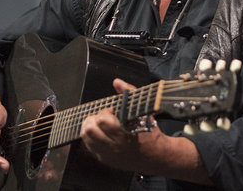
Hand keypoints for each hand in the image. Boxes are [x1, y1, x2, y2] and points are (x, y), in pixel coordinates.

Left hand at [81, 79, 212, 184]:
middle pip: (89, 129)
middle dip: (94, 118)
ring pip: (86, 137)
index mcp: (124, 133)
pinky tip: (101, 134)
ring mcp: (109, 154)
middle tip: (104, 117)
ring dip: (91, 127)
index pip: (101, 120)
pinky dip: (92, 137)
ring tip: (101, 125)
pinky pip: (89, 146)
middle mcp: (115, 146)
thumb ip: (129, 94)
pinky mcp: (105, 159)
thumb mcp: (143, 110)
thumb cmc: (150, 131)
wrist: (157, 156)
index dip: (105, 111)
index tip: (112, 111)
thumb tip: (117, 82)